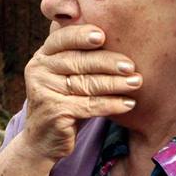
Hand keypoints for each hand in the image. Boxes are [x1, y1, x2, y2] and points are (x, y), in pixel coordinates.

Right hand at [19, 25, 139, 163]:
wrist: (44, 139)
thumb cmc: (64, 102)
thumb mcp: (66, 76)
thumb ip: (80, 56)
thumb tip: (120, 35)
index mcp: (42, 56)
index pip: (61, 38)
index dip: (81, 35)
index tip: (102, 36)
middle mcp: (38, 70)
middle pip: (77, 61)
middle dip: (107, 62)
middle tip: (130, 65)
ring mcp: (44, 91)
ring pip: (86, 83)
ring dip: (115, 83)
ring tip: (136, 82)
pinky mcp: (54, 112)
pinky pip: (89, 105)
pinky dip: (111, 104)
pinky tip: (128, 103)